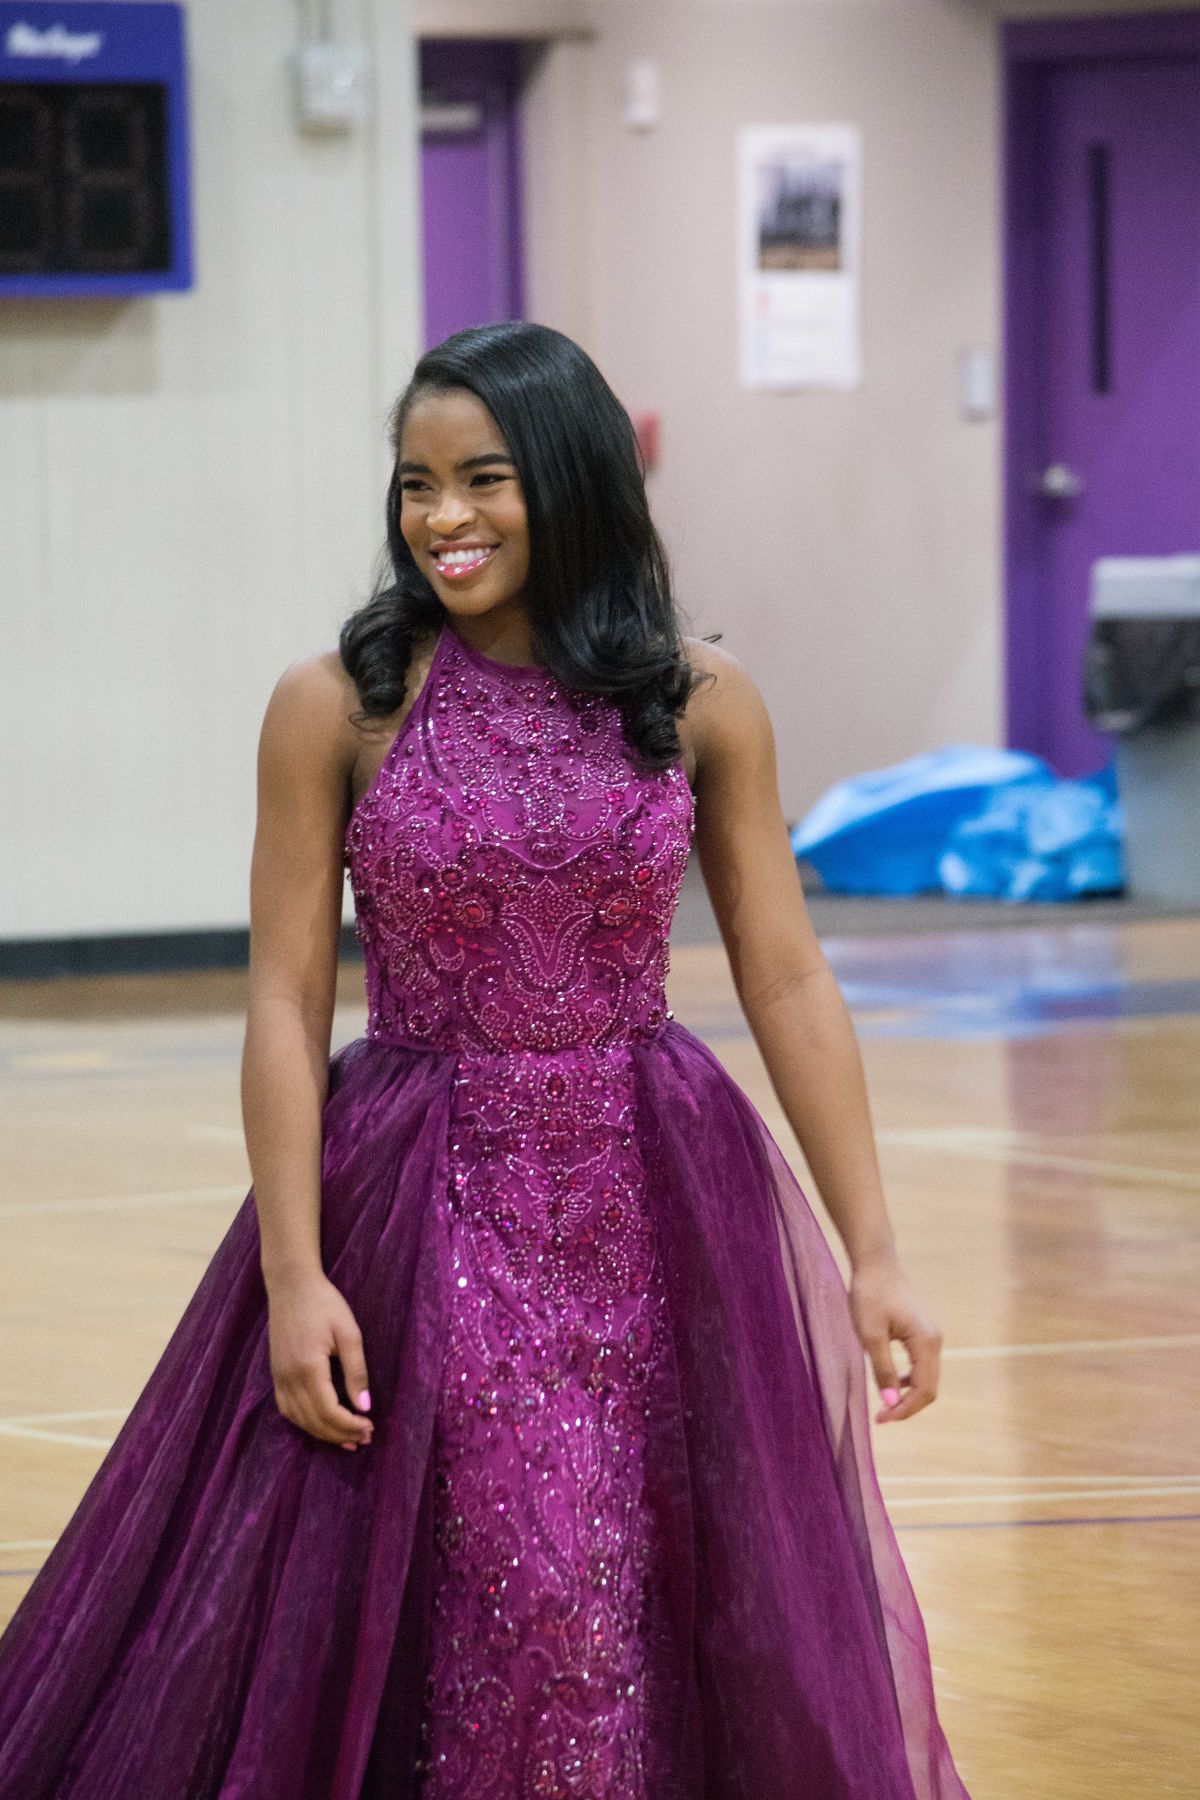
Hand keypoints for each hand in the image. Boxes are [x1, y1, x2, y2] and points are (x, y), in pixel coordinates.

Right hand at [266, 1270, 374, 1450]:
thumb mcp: (349, 1333)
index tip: (370, 1428)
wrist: (291, 1285)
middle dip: (340, 1434)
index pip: (329, 1412)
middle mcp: (289, 1379)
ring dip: (323, 1433)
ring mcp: (279, 1378)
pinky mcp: (275, 1374)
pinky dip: (304, 1423)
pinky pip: (287, 1409)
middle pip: (314, 1421)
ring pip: (299, 1420)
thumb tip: (365, 1406)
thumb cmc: (324, 1304)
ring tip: (346, 1439)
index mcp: (309, 1369)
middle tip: (364, 1438)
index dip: (350, 1426)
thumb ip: (356, 1371)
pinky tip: (320, 1425)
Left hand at [848, 1253, 942, 1423]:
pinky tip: (891, 1382)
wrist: (876, 1262)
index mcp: (926, 1342)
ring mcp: (931, 1336)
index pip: (924, 1389)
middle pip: (930, 1387)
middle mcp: (935, 1341)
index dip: (905, 1409)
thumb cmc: (870, 1294)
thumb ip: (883, 1369)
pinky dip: (909, 1379)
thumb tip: (891, 1401)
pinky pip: (922, 1365)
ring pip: (927, 1377)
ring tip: (884, 1404)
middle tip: (881, 1417)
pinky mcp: (922, 1332)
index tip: (881, 1419)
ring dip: (908, 1394)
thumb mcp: (870, 1334)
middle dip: (907, 1406)